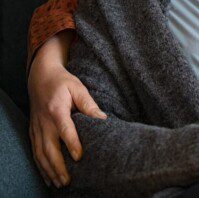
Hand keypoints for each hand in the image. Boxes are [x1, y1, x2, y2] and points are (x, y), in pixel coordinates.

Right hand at [28, 31, 106, 187]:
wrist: (40, 77)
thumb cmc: (63, 82)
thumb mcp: (78, 88)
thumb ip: (89, 104)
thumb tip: (103, 119)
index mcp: (57, 109)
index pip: (65, 130)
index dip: (72, 144)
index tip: (79, 157)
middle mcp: (44, 122)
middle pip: (49, 148)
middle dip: (58, 166)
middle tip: (68, 180)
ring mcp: (37, 128)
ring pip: (40, 154)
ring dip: (49, 170)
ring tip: (59, 183)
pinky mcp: (33, 131)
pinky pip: (35, 152)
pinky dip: (40, 166)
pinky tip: (48, 177)